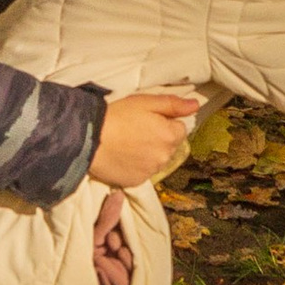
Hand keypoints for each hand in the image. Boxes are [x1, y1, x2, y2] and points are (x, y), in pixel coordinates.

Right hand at [89, 84, 203, 185]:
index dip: (165, 123)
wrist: (89, 139)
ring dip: (149, 153)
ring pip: (157, 159)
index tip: (147, 120)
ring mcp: (151, 171)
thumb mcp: (145, 102)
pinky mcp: (137, 181)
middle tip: (136, 130)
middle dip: (159, 139)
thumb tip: (196, 106)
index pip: (179, 129)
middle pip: (170, 146)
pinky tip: (123, 157)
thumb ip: (173, 105)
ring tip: (128, 144)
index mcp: (170, 136)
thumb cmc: (117, 116)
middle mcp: (165, 157)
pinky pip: (144, 172)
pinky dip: (137, 166)